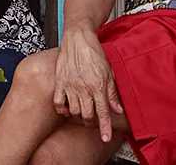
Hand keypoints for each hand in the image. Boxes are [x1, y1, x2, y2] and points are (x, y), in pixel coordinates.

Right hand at [53, 26, 122, 142]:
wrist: (78, 38)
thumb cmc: (94, 52)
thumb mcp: (109, 71)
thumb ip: (112, 92)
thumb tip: (118, 109)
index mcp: (98, 85)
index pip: (102, 112)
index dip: (104, 127)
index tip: (105, 137)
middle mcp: (84, 88)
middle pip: (86, 116)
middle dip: (91, 121)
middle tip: (93, 118)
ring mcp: (70, 86)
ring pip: (73, 111)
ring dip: (78, 115)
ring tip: (82, 110)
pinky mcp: (59, 82)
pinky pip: (58, 103)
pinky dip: (62, 109)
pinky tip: (67, 107)